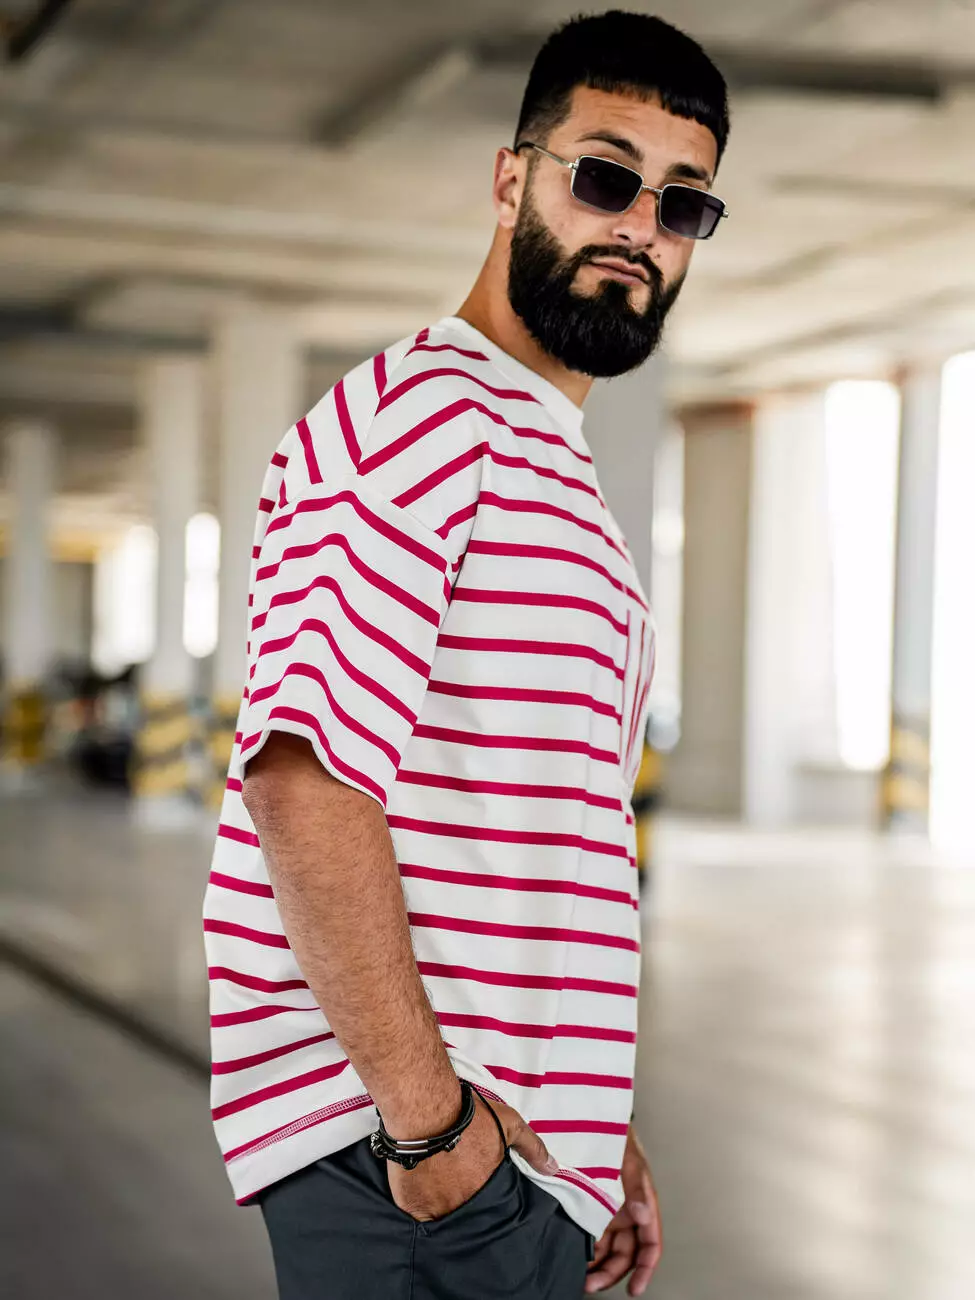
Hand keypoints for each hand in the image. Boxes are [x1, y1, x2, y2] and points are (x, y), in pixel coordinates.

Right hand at [387, 1092, 558, 1221]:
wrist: (426, 1109)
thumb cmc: (467, 1115)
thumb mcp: (508, 1124)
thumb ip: (532, 1147)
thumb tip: (553, 1168)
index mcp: (487, 1189)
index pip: (491, 1205)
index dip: (484, 1194)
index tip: (477, 1184)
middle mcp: (464, 1205)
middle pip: (466, 1211)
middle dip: (464, 1201)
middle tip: (456, 1184)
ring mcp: (436, 1209)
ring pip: (442, 1217)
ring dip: (442, 1207)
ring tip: (437, 1187)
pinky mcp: (412, 1206)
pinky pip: (417, 1215)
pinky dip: (418, 1208)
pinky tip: (419, 1191)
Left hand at [585, 1124, 661, 1294]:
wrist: (593, 1121)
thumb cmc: (618, 1139)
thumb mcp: (630, 1162)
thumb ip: (637, 1190)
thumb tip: (643, 1215)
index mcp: (643, 1205)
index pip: (650, 1245)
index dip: (645, 1269)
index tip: (635, 1289)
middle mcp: (628, 1213)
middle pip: (626, 1255)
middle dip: (612, 1273)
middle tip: (592, 1285)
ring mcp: (611, 1212)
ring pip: (609, 1250)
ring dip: (599, 1266)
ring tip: (581, 1277)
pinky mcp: (593, 1207)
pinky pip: (594, 1236)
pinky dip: (588, 1250)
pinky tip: (575, 1257)